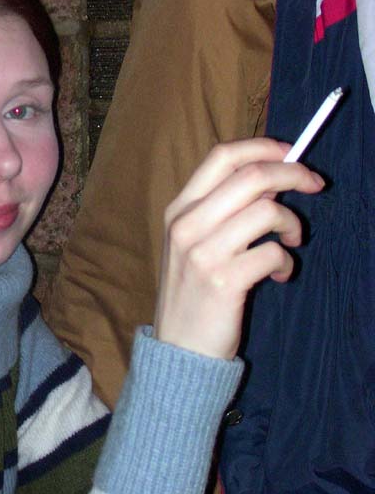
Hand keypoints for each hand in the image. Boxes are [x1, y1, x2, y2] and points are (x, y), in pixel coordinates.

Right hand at [154, 138, 324, 358]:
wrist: (178, 346)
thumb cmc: (192, 292)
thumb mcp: (193, 244)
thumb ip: (222, 210)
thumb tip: (272, 182)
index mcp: (179, 210)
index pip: (222, 157)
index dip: (263, 147)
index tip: (290, 152)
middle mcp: (187, 226)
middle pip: (251, 175)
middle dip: (294, 173)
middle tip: (314, 184)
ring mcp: (202, 253)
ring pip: (267, 210)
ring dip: (293, 223)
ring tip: (293, 241)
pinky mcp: (223, 282)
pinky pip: (274, 253)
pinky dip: (287, 261)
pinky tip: (279, 275)